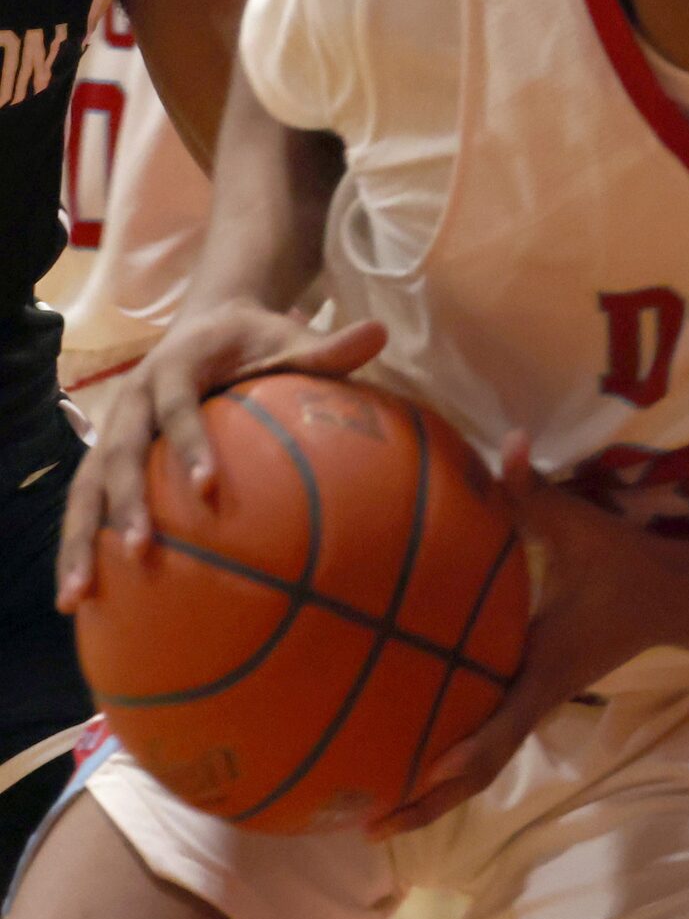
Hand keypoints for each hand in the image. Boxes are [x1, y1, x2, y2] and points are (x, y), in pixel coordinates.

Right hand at [57, 301, 387, 608]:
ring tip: (78, 596)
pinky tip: (78, 597)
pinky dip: (76, 545)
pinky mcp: (102, 454)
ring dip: (80, 539)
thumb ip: (330, 348)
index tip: (207, 488)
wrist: (209, 320)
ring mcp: (111, 428)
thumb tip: (381, 333)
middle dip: (126, 502)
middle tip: (141, 550)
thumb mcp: (292, 338)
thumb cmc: (257, 339)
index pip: (179, 407)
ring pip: (86, 485)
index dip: (189, 444)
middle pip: (119, 452)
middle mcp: (132, 397)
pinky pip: (83, 501)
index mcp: (176, 366)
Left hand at [370, 435, 688, 836]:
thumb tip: (505, 447)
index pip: (503, 726)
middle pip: (479, 771)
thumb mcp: (583, 529)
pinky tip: (409, 757)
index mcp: (545, 671)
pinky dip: (450, 762)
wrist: (674, 596)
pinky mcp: (531, 695)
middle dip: (426, 803)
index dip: (465, 755)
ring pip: (481, 765)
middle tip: (366, 832)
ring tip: (374, 817)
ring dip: (433, 794)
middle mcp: (535, 698)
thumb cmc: (627, 566)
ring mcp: (533, 703)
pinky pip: (485, 742)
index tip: (420, 777)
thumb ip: (535, 493)